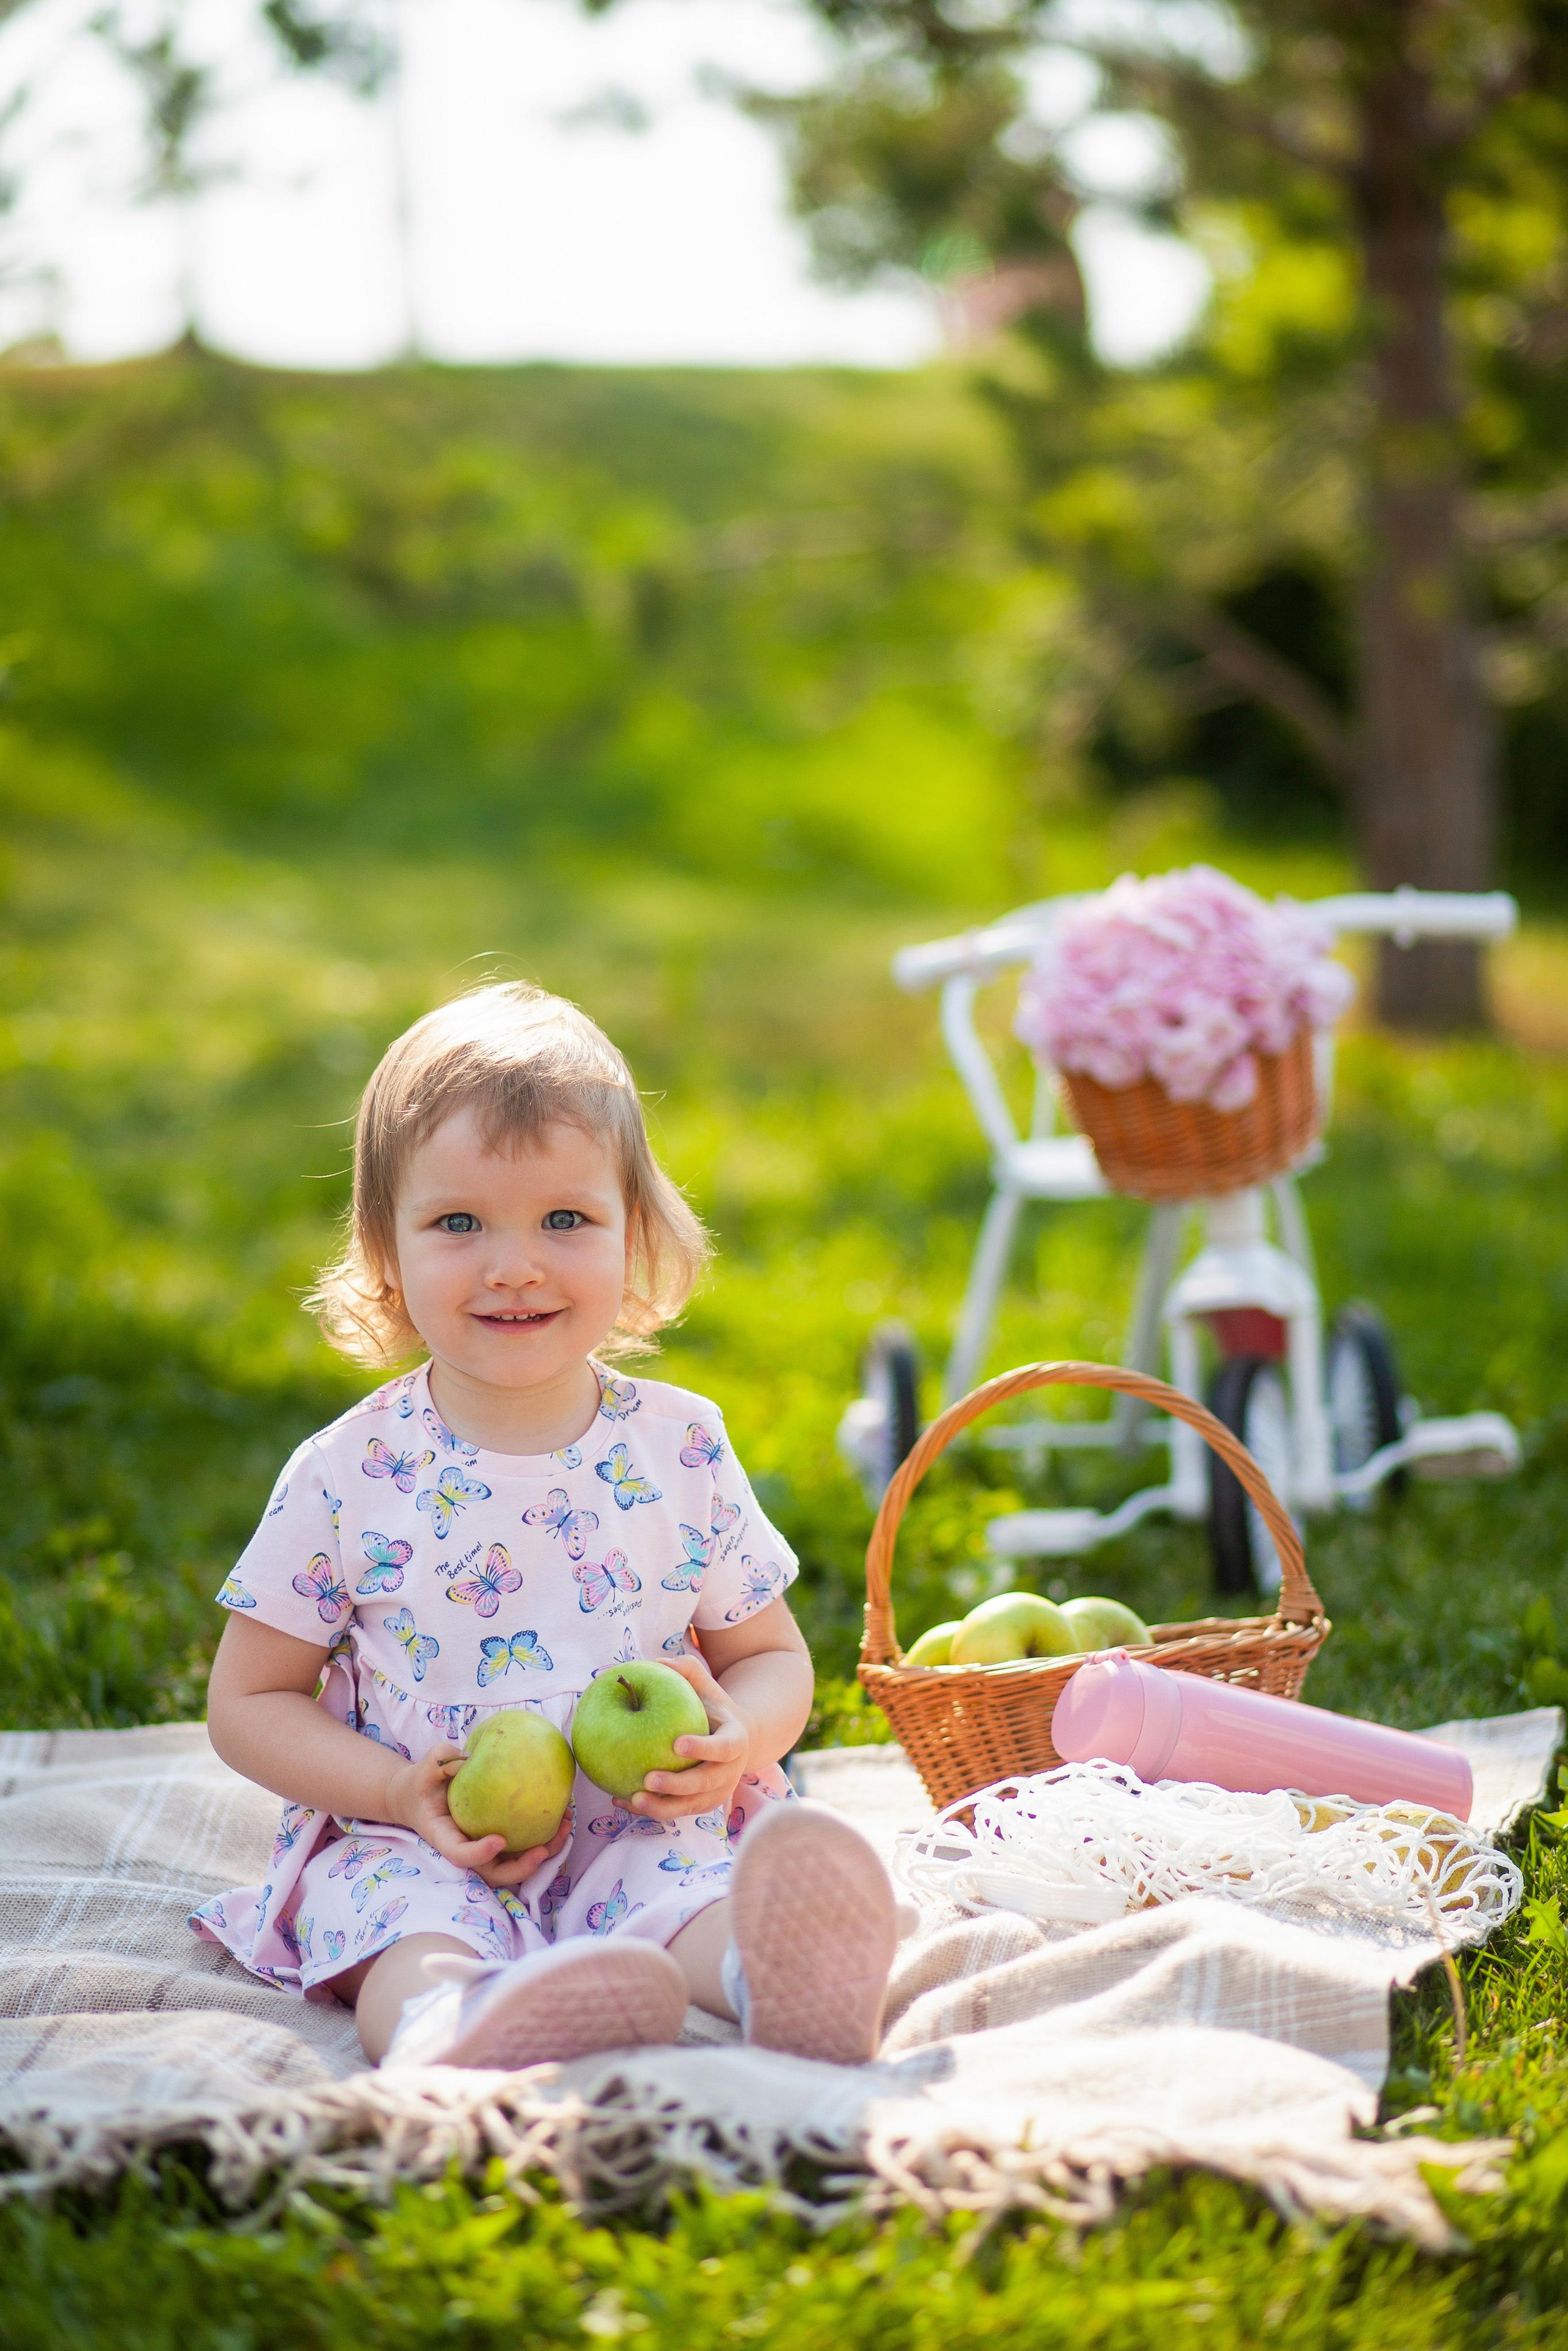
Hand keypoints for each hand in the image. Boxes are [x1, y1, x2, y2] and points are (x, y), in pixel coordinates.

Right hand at [385, 1745, 570, 1887]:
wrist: (422, 1796)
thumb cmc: (424, 1781)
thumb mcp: (427, 1767)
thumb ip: (441, 1761)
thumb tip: (468, 1755)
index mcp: (444, 1837)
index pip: (459, 1855)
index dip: (479, 1854)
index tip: (499, 1840)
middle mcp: (467, 1848)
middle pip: (494, 1873)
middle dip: (521, 1867)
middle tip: (543, 1849)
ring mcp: (484, 1847)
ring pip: (514, 1864)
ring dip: (542, 1853)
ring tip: (566, 1827)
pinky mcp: (499, 1839)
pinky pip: (522, 1846)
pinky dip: (544, 1836)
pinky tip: (565, 1814)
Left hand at [629, 1651, 749, 1824]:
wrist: (734, 1740)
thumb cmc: (712, 1707)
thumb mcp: (705, 1685)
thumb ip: (685, 1670)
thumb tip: (658, 1662)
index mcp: (735, 1740)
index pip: (724, 1747)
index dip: (703, 1748)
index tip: (676, 1744)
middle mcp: (730, 1771)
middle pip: (706, 1783)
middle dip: (677, 1785)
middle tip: (648, 1779)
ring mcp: (717, 1792)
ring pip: (690, 1805)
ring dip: (661, 1807)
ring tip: (632, 1798)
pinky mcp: (701, 1805)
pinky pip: (676, 1812)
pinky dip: (651, 1810)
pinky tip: (622, 1800)